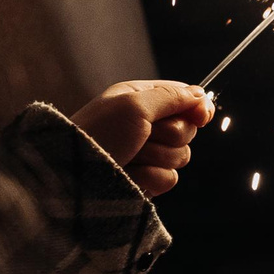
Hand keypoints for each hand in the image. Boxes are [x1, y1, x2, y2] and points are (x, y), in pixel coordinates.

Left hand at [72, 81, 211, 198]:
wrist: (72, 175)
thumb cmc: (99, 133)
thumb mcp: (135, 105)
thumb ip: (171, 97)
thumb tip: (201, 94)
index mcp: (141, 99)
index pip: (184, 98)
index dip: (196, 106)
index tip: (202, 116)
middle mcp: (145, 124)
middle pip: (187, 129)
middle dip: (169, 135)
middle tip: (142, 136)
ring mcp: (146, 154)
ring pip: (181, 156)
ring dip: (156, 157)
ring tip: (130, 156)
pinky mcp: (145, 180)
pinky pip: (169, 179)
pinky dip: (150, 177)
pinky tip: (130, 175)